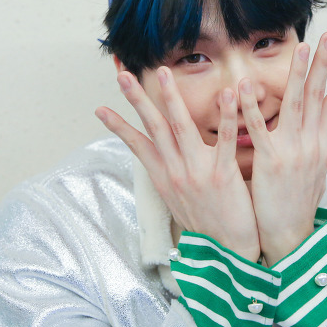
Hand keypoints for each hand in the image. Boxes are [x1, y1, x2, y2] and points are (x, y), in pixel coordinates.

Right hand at [95, 67, 260, 261]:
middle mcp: (176, 172)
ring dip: (170, 97)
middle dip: (136, 100)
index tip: (99, 109)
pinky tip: (226, 94)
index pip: (137, 146)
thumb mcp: (179, 202)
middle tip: (122, 74)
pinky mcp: (223, 175)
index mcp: (164, 178)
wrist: (227, 254)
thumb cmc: (207, 225)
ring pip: (180, 127)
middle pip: (152, 128)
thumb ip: (171, 176)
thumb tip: (161, 161)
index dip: (118, 126)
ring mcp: (197, 172)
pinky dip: (225, 116)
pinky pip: (223, 140)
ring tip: (163, 73)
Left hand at [238, 32, 326, 264]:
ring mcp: (294, 152)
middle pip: (318, 96)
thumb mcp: (311, 174)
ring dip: (298, 74)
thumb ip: (310, 149)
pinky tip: (247, 85)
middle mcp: (312, 145)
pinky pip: (261, 128)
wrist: (289, 237)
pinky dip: (253, 106)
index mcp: (322, 147)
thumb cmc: (295, 204)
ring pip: (296, 104)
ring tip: (302, 48)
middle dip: (325, 64)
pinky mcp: (271, 162)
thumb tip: (314, 134)